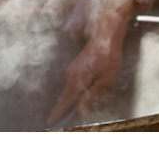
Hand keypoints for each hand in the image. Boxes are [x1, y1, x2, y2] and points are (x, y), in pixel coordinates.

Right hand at [46, 0, 137, 126]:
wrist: (106, 37)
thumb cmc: (108, 58)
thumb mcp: (105, 82)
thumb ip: (91, 97)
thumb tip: (81, 111)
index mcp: (76, 81)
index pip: (65, 102)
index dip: (58, 114)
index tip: (50, 123)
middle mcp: (70, 76)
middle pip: (66, 98)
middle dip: (63, 110)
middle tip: (61, 123)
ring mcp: (72, 70)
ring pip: (70, 91)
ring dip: (71, 101)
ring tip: (70, 113)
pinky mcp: (76, 67)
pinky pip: (73, 84)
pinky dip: (74, 93)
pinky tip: (80, 97)